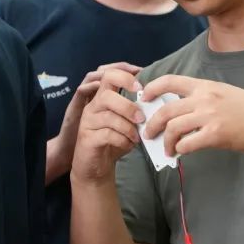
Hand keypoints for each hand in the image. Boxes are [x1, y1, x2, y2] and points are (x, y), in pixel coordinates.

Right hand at [47, 62, 140, 182]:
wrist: (96, 168)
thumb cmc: (114, 141)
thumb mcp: (126, 123)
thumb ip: (136, 111)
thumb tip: (155, 105)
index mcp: (102, 98)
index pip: (108, 76)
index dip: (125, 77)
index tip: (140, 88)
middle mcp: (92, 108)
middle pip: (107, 96)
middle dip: (128, 106)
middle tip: (141, 119)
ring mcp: (88, 123)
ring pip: (109, 117)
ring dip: (128, 127)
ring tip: (137, 137)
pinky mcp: (88, 139)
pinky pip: (107, 134)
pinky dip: (122, 140)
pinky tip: (128, 144)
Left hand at [141, 75, 243, 156]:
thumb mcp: (223, 92)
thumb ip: (201, 97)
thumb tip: (178, 110)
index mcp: (204, 86)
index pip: (170, 81)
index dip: (152, 88)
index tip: (144, 98)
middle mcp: (204, 98)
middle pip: (166, 110)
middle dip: (152, 124)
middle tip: (148, 133)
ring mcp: (209, 116)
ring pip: (173, 128)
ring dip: (165, 141)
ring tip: (166, 149)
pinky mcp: (215, 134)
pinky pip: (187, 143)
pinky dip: (180, 149)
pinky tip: (181, 152)